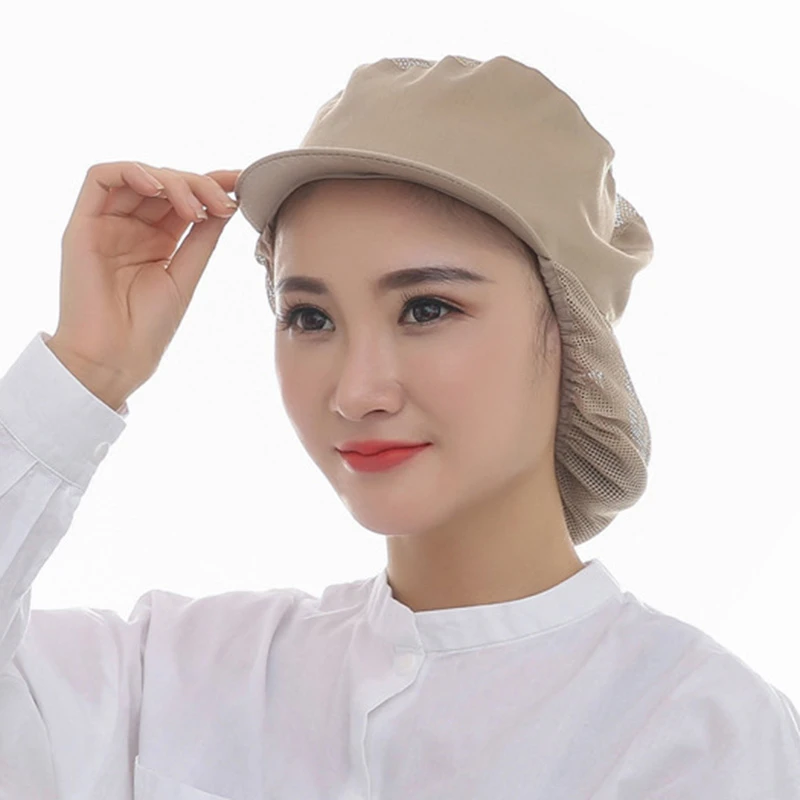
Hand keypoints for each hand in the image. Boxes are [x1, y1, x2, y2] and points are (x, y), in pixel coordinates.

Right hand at [48, 161, 239, 409]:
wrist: (114, 359)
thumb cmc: (148, 328)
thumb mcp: (186, 275)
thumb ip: (202, 238)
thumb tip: (227, 204)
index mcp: (158, 240)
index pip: (184, 198)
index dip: (212, 184)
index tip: (241, 183)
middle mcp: (132, 227)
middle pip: (165, 183)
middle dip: (200, 185)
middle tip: (224, 205)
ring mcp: (107, 224)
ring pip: (139, 175)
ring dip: (173, 181)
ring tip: (195, 208)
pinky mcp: (82, 224)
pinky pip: (99, 177)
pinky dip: (131, 172)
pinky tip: (158, 188)